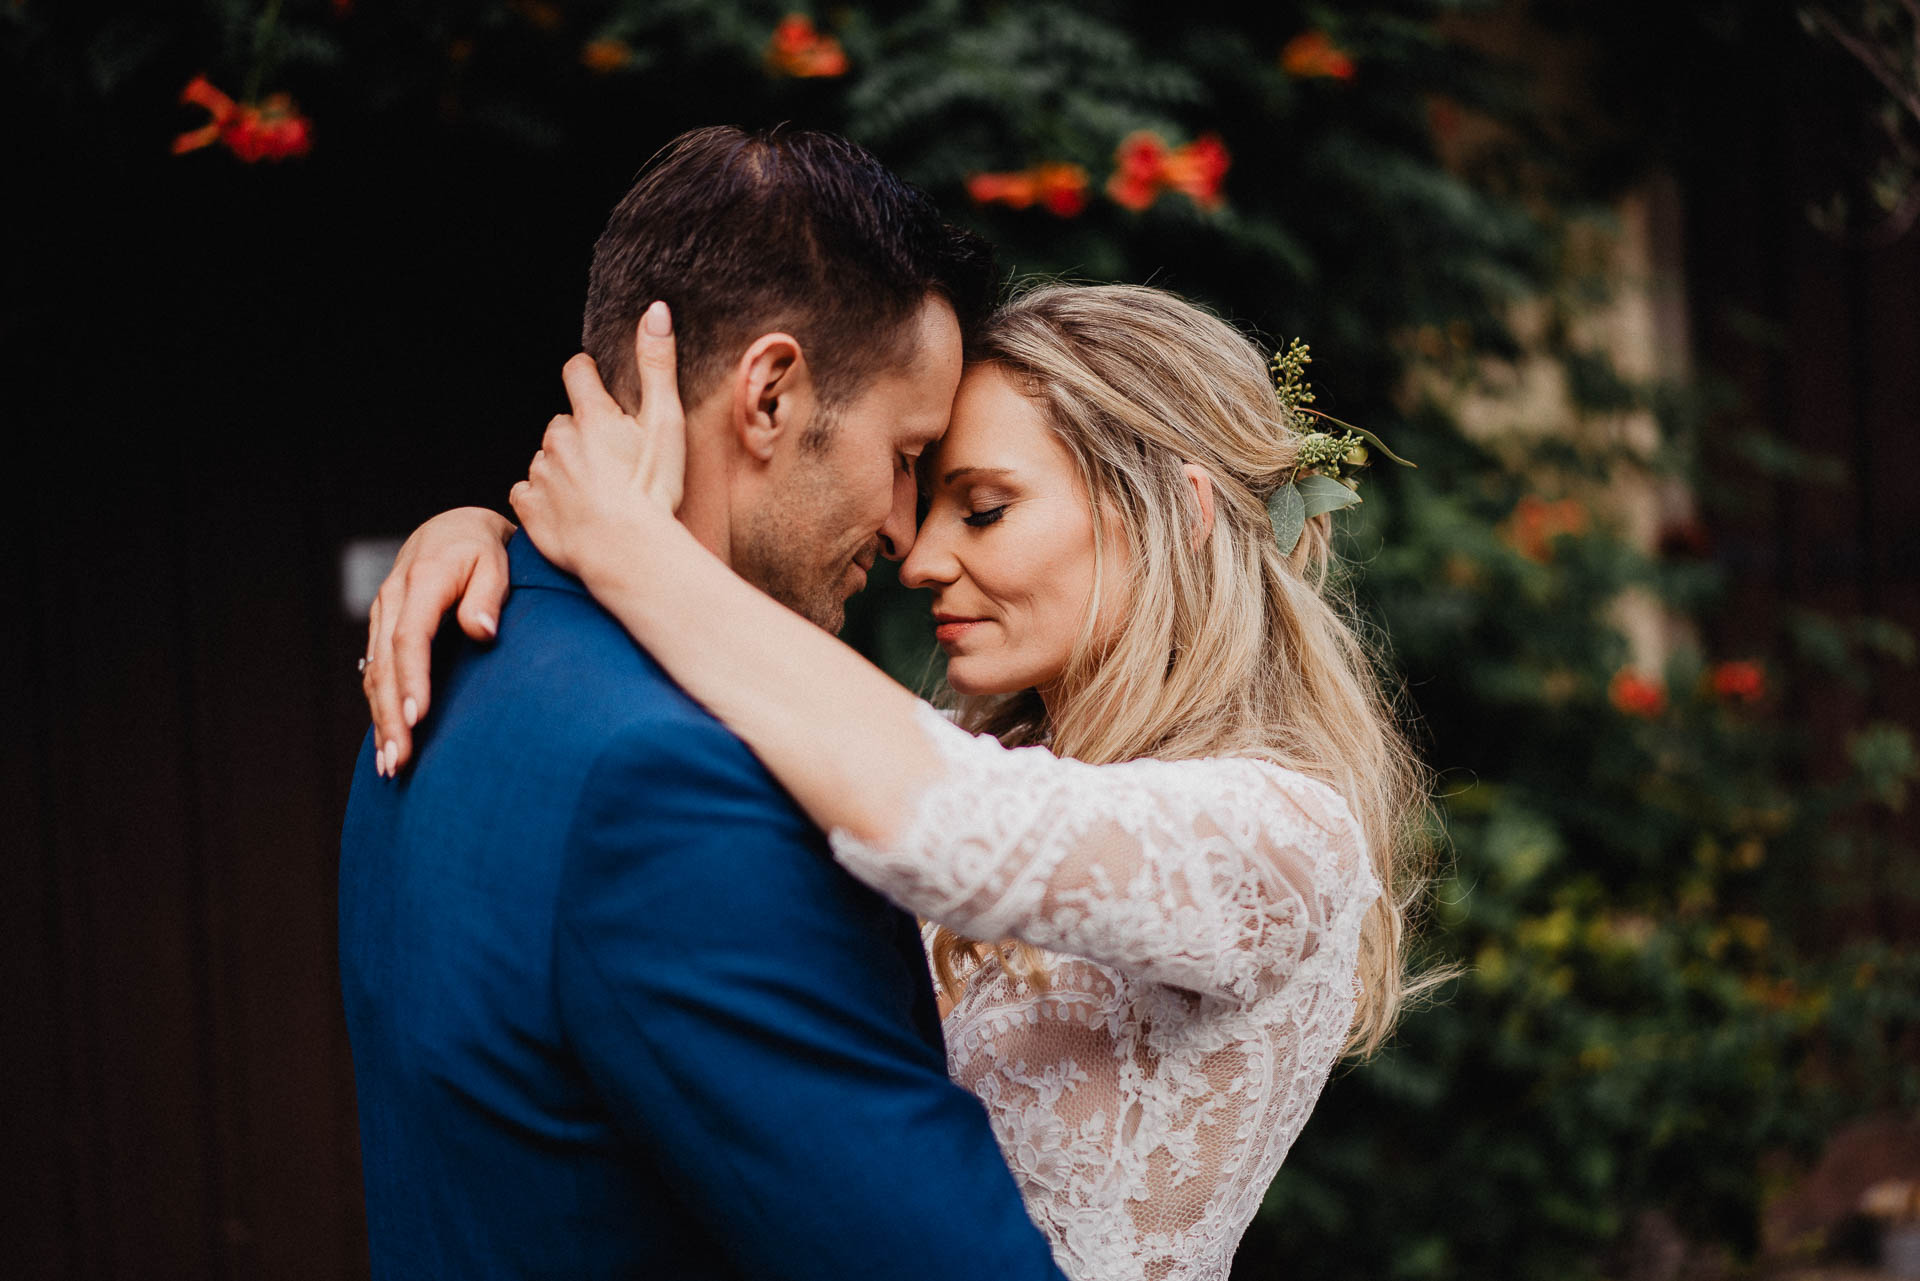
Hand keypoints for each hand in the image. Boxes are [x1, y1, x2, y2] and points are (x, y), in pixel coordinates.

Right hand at [362, 507, 514, 776]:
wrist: (455, 528)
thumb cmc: (486, 548)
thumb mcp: (498, 560)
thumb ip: (489, 595)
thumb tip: (482, 632)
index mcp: (422, 580)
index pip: (410, 638)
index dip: (411, 680)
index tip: (417, 718)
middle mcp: (393, 598)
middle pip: (384, 664)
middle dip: (390, 715)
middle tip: (399, 760)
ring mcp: (383, 613)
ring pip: (374, 672)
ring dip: (380, 720)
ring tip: (392, 764)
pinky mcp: (383, 627)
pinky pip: (376, 671)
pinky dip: (379, 707)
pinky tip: (388, 740)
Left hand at [510, 301, 684, 577]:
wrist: (626, 552)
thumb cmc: (651, 491)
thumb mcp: (666, 423)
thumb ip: (657, 365)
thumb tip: (655, 311)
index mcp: (591, 415)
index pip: (576, 372)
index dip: (586, 375)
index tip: (594, 385)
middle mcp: (558, 438)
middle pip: (563, 422)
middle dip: (580, 434)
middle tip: (609, 461)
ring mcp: (540, 473)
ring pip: (547, 458)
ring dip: (564, 468)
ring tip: (593, 492)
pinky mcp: (529, 506)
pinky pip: (528, 491)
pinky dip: (543, 497)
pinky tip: (569, 509)